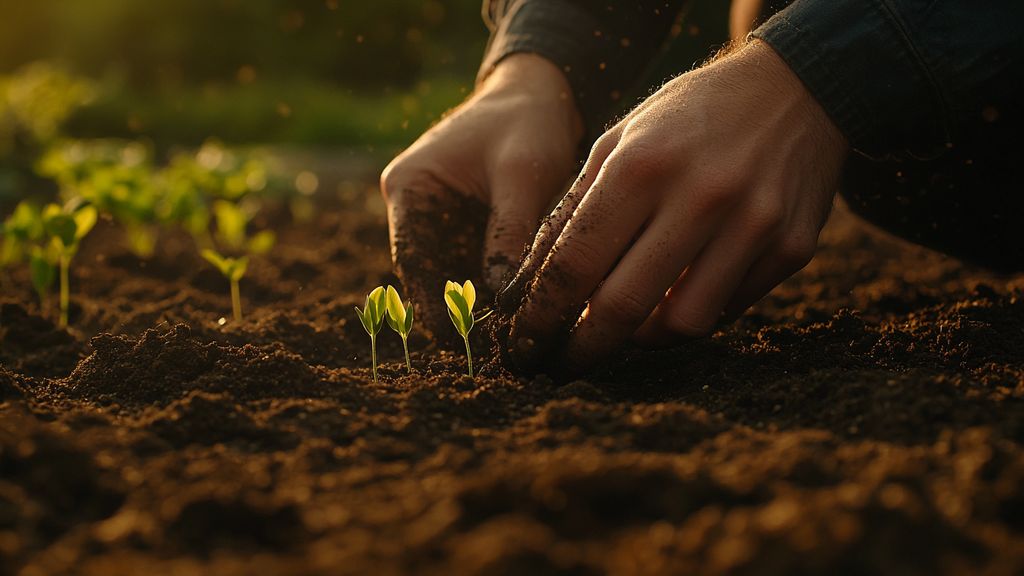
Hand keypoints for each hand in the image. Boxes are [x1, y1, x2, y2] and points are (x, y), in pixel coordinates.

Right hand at [381, 54, 582, 334]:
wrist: (540, 95)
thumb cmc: (527, 124)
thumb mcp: (521, 176)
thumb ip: (509, 234)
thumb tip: (505, 301)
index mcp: (410, 188)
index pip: (413, 260)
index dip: (434, 306)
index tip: (461, 344)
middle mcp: (415, 208)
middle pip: (429, 276)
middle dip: (457, 314)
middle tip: (491, 355)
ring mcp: (438, 219)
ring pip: (452, 278)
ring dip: (476, 308)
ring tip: (507, 345)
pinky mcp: (466, 228)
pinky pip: (474, 269)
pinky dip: (492, 292)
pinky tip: (516, 319)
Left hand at [502, 40, 848, 372]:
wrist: (794, 89)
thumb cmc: (688, 117)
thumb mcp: (618, 141)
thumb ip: (574, 211)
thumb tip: (529, 287)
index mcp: (643, 165)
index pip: (576, 265)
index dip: (542, 316)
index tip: (524, 342)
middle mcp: (701, 197)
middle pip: (623, 308)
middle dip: (582, 350)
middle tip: (561, 364)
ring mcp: (754, 226)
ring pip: (682, 325)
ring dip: (643, 336)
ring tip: (627, 321)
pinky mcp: (792, 248)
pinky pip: (729, 309)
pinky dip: (694, 312)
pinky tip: (681, 291)